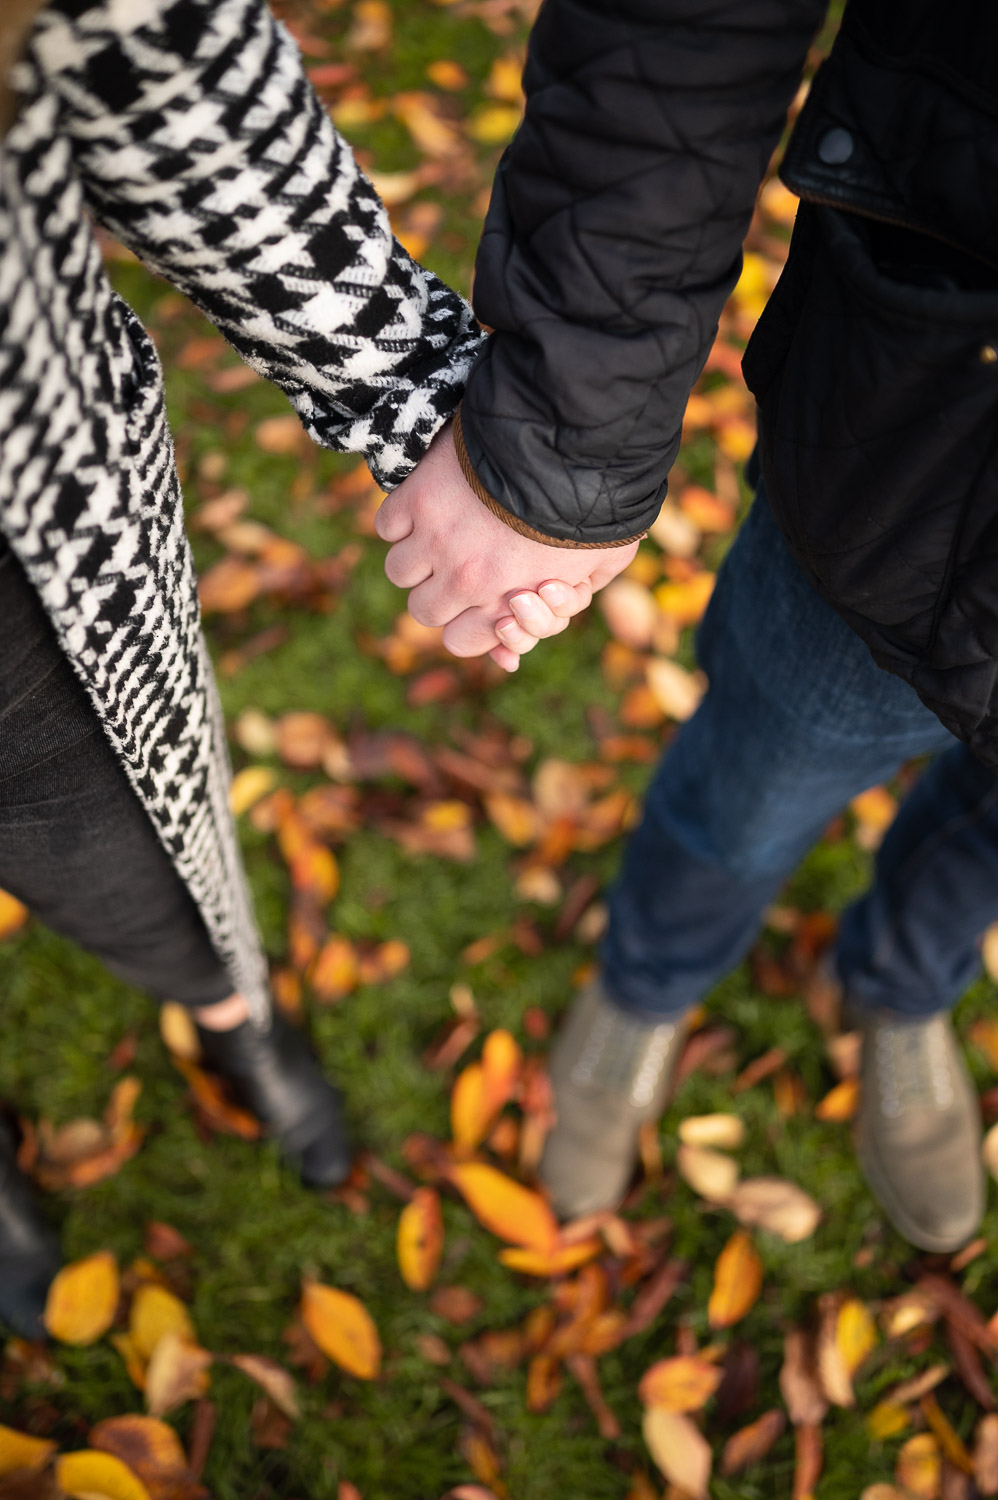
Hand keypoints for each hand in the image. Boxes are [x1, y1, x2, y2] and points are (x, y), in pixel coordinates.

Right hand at [375, 422, 637, 667]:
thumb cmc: (593, 502)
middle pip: (423, 610)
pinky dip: (401, 519)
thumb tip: (551, 602)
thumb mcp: (603, 561)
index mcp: (504, 603)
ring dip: (416, 556)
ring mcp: (434, 539)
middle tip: (455, 567)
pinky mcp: (416, 498)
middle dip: (438, 592)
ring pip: (399, 571)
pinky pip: (387, 526)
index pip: (458, 642)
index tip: (473, 602)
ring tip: (438, 534)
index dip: (464, 624)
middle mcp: (462, 580)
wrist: (566, 441)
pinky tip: (425, 506)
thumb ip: (577, 591)